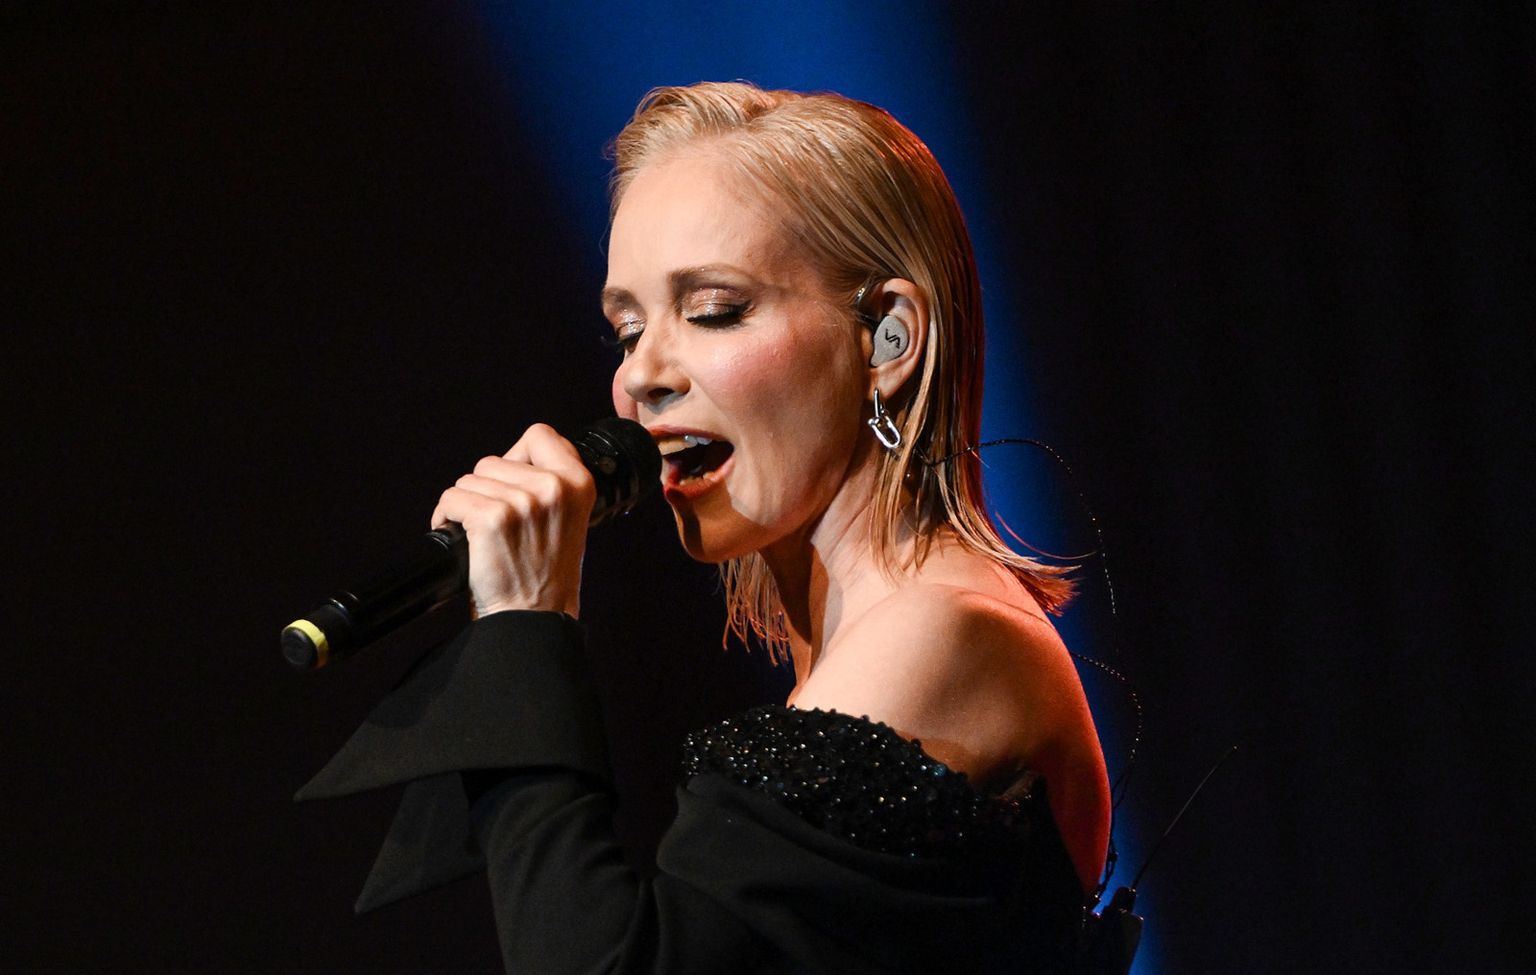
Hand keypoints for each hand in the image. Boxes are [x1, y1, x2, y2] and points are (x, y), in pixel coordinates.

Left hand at [429, 424, 595, 618]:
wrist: (534, 618)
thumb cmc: (546, 574)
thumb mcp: (569, 519)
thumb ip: (553, 483)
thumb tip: (516, 459)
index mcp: (578, 483)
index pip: (540, 435)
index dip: (518, 456)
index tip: (513, 482)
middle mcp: (554, 488)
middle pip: (493, 460)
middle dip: (486, 489)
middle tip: (498, 522)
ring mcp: (522, 503)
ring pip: (469, 480)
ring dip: (466, 505)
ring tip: (483, 534)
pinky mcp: (492, 519)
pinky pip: (451, 499)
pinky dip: (446, 518)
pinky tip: (462, 538)